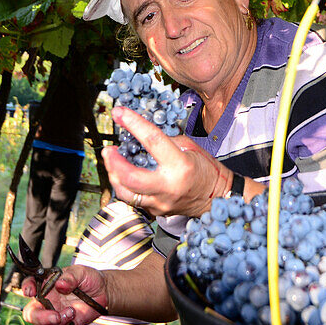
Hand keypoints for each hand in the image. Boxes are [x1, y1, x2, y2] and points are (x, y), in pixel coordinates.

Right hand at [22, 266, 107, 324]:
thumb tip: (60, 284)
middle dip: (41, 318)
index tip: (31, 292)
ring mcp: (53, 316)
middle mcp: (46, 302)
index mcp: (47, 285)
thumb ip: (71, 276)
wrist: (103, 293)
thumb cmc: (89, 279)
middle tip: (57, 316)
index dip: (26, 288)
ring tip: (72, 314)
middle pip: (30, 314)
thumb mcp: (82, 272)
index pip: (29, 284)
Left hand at [103, 105, 228, 217]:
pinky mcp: (156, 211)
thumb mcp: (189, 147)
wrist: (216, 197)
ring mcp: (161, 202)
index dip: (133, 123)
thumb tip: (140, 134)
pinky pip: (134, 199)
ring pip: (125, 193)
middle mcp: (168, 186)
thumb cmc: (205, 169)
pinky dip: (125, 186)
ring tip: (113, 161)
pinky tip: (124, 175)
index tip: (119, 112)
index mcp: (180, 165)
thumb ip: (164, 142)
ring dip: (114, 175)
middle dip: (113, 162)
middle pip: (130, 177)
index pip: (152, 140)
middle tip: (109, 150)